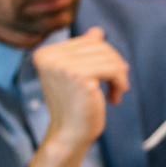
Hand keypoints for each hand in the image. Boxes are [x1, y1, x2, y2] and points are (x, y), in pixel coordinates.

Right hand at [33, 26, 129, 149]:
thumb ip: (84, 53)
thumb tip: (96, 31)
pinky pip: (113, 69)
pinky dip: (121, 82)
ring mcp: (62, 65)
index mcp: (44, 53)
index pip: (88, 41)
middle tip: (117, 85)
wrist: (69, 135)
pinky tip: (115, 98)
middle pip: (100, 46)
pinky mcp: (78, 75)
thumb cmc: (75, 105)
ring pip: (109, 56)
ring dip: (119, 75)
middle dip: (114, 64)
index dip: (104, 58)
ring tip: (116, 92)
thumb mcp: (77, 74)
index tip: (107, 77)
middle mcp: (49, 57)